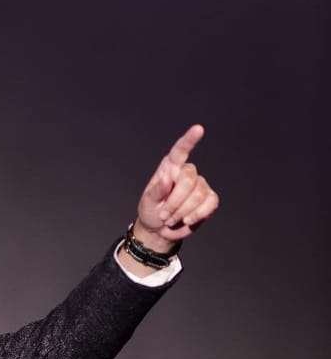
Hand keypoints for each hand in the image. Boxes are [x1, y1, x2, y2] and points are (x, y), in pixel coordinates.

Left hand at [135, 124, 219, 249]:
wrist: (159, 229)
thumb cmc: (151, 210)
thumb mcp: (147, 202)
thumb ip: (156, 190)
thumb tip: (167, 179)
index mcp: (169, 168)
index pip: (180, 151)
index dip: (189, 140)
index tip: (198, 129)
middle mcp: (186, 173)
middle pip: (189, 180)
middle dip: (175, 202)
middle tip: (164, 215)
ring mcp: (200, 185)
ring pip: (198, 195)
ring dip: (183, 212)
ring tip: (172, 218)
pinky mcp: (209, 199)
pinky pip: (210, 203)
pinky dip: (198, 215)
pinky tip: (188, 220)